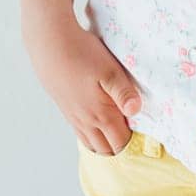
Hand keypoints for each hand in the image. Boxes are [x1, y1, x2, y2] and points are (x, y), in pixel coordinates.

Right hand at [27, 20, 143, 154]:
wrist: (49, 45)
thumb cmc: (81, 54)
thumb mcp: (109, 70)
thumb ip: (124, 93)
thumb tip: (136, 111)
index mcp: (101, 114)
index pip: (121, 143)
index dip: (134, 144)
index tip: (146, 138)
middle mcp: (86, 121)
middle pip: (106, 150)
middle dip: (120, 148)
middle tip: (134, 137)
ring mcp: (73, 117)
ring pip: (91, 144)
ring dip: (105, 145)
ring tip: (117, 135)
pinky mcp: (65, 108)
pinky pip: (80, 133)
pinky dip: (91, 137)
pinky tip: (96, 124)